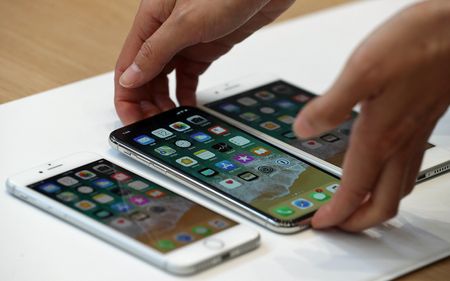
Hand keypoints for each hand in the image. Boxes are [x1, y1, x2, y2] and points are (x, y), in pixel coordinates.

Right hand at [115, 0, 293, 123]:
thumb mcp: (187, 22)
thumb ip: (156, 50)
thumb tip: (130, 78)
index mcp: (151, 19)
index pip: (128, 65)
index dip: (126, 96)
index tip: (131, 121)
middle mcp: (165, 31)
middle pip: (145, 74)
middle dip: (146, 103)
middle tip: (153, 128)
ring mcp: (186, 40)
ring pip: (166, 77)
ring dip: (165, 100)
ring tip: (169, 121)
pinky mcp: (206, 47)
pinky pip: (189, 75)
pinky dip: (186, 92)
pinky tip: (187, 107)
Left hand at [294, 0, 449, 231]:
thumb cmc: (419, 44)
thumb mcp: (362, 70)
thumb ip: (330, 106)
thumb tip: (303, 130)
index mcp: (380, 136)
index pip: (355, 190)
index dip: (336, 213)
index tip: (320, 223)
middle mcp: (400, 143)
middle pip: (383, 203)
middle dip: (358, 221)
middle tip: (338, 225)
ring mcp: (415, 136)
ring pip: (399, 188)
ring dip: (376, 205)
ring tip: (355, 206)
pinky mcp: (422, 122)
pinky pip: (407, 168)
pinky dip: (390, 182)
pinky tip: (379, 169)